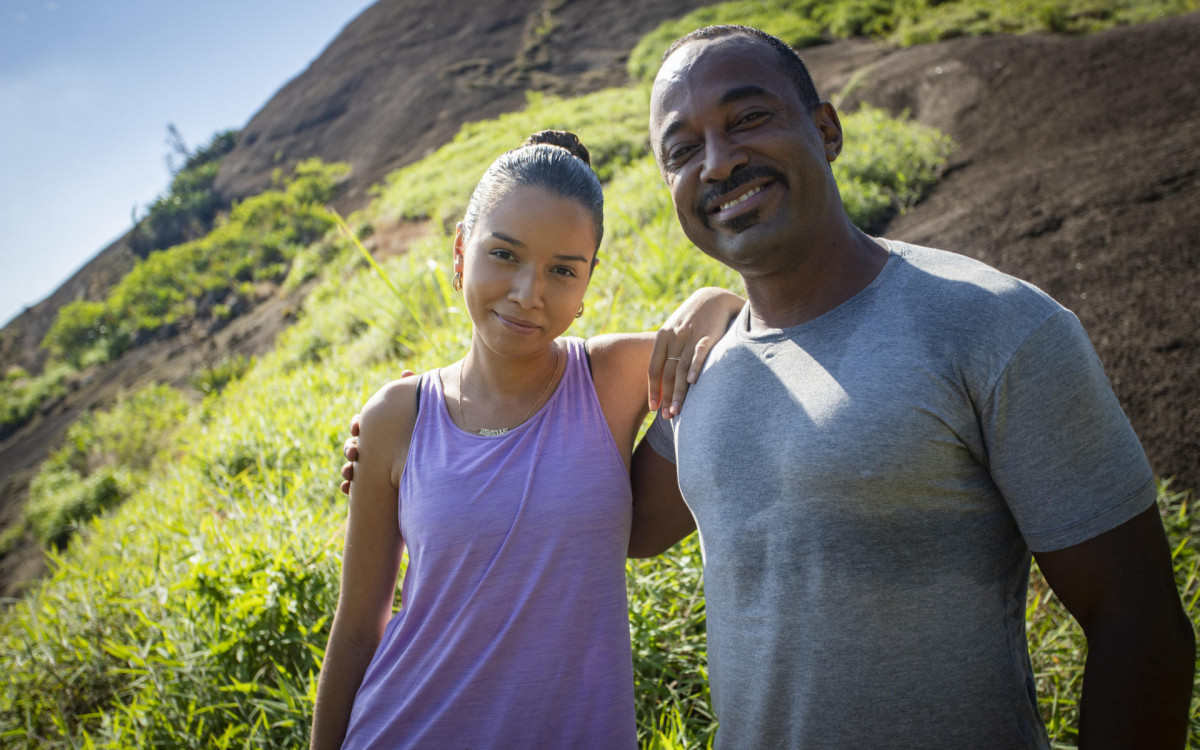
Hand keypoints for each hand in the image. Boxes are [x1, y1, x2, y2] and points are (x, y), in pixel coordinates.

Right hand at [340, 370, 414, 494]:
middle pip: (353, 445)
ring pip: (351, 467)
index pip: (362, 424)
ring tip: (349, 471)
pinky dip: (348, 487)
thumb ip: (411, 394)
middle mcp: (374, 448)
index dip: (357, 425)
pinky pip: (356, 489)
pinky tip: (347, 488)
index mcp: (380, 430)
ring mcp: (373, 467)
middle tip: (354, 452)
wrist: (434, 472)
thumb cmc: (425, 437)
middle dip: (350, 448)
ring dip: (347, 468)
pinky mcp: (375, 486)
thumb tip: (406, 372)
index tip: (357, 427)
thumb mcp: (418, 415)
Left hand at [648, 287, 742, 417]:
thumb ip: (669, 351)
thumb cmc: (694, 318)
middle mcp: (674, 338)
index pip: (654, 369)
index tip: (653, 408)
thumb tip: (664, 378)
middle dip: (665, 397)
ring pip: (681, 369)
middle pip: (667, 373)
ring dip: (678, 392)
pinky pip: (699, 353)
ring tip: (677, 410)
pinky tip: (692, 382)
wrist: (714, 296)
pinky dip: (695, 367)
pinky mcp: (708, 334)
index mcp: (663, 338)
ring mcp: (690, 336)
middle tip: (667, 417)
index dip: (653, 390)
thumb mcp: (676, 330)